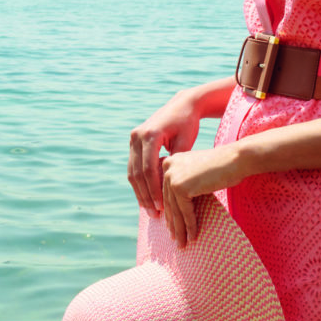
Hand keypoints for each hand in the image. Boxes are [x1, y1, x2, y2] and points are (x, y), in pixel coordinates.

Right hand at [128, 91, 201, 213]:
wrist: (182, 105)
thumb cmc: (188, 123)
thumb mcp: (186, 141)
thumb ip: (177, 161)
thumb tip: (170, 185)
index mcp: (150, 135)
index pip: (149, 169)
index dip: (154, 190)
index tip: (162, 207)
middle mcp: (137, 136)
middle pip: (137, 173)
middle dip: (145, 196)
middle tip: (155, 214)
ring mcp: (133, 139)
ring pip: (132, 172)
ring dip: (140, 193)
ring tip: (150, 210)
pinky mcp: (134, 143)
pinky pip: (133, 167)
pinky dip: (139, 184)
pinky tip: (147, 198)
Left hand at [161, 146, 243, 246]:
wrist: (236, 159)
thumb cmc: (223, 167)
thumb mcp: (198, 173)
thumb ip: (186, 183)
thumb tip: (178, 206)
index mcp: (170, 162)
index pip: (167, 193)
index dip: (170, 213)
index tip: (172, 228)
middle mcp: (167, 168)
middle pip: (169, 202)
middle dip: (174, 223)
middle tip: (176, 240)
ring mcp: (172, 177)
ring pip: (176, 210)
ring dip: (180, 229)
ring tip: (183, 244)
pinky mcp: (180, 187)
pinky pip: (185, 212)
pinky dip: (190, 226)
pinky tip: (192, 237)